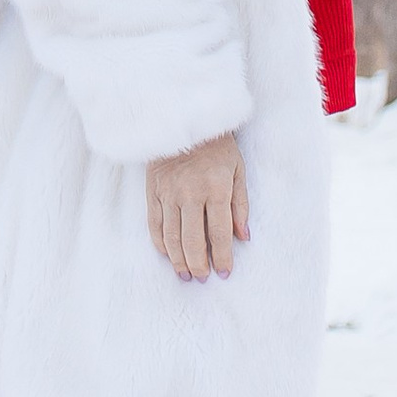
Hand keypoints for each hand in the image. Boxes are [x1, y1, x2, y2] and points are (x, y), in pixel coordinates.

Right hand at [146, 131, 249, 282]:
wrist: (185, 118)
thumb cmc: (218, 145)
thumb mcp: (238, 170)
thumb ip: (240, 205)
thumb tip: (243, 237)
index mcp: (216, 188)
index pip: (220, 233)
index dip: (223, 257)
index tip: (225, 272)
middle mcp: (190, 193)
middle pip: (193, 240)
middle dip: (199, 264)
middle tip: (203, 278)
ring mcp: (168, 192)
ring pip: (171, 237)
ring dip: (178, 260)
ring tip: (186, 274)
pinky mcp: (153, 190)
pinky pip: (154, 224)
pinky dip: (160, 243)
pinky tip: (168, 255)